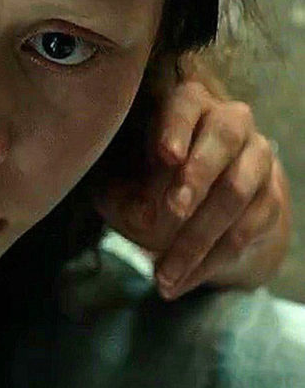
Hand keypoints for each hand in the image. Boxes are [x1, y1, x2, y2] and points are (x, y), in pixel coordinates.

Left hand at [94, 79, 290, 300]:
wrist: (192, 207)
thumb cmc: (140, 181)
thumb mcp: (117, 185)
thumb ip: (121, 193)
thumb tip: (142, 214)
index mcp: (187, 105)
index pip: (185, 104)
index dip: (176, 127)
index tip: (166, 156)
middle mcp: (230, 122)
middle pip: (224, 139)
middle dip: (197, 176)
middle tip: (173, 211)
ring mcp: (257, 159)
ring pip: (236, 193)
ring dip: (196, 238)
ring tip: (161, 273)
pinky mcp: (270, 198)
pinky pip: (244, 232)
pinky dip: (208, 262)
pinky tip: (177, 283)